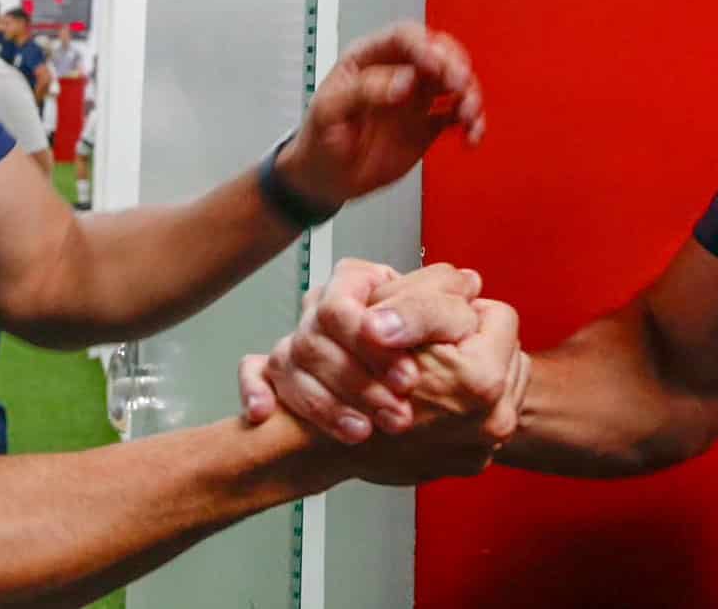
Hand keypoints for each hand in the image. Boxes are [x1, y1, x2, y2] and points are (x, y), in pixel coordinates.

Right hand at [239, 259, 483, 440]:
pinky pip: (252, 373)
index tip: (410, 377)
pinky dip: (254, 389)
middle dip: (357, 383)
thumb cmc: (422, 337)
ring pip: (287, 364)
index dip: (373, 343)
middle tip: (400, 413)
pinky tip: (263, 411)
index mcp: (356, 285)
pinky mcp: (280, 376)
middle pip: (314, 341)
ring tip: (366, 431)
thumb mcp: (442, 311)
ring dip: (325, 403)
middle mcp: (322, 311)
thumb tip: (466, 285)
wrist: (405, 384)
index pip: (343, 307)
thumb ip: (448, 300)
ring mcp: (297, 343)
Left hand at [275, 24, 486, 213]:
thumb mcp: (328, 112)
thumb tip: (403, 81)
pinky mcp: (428, 124)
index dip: (423, 46)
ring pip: (454, 82)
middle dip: (454, 65)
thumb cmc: (319, 139)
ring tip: (468, 115)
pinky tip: (471, 134)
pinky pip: (457, 115)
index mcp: (368, 59)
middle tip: (459, 84)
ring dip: (469, 93)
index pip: (403, 38)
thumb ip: (363, 91)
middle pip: (437, 53)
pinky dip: (471, 122)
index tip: (436, 65)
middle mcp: (397, 72)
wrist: (325, 179)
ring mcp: (415, 97)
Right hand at [347, 297, 527, 484]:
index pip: (500, 315)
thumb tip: (468, 283)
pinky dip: (463, 407)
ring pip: (500, 383)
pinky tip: (433, 402)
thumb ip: (434, 295)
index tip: (441, 323)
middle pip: (505, 351)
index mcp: (480, 379)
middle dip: (472, 344)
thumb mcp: (388, 314)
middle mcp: (492, 420)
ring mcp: (484, 447)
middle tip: (436, 348)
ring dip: (471, 375)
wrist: (329, 446)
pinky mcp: (472, 463)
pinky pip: (485, 416)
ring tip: (432, 376)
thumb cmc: (351, 382)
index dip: (462, 310)